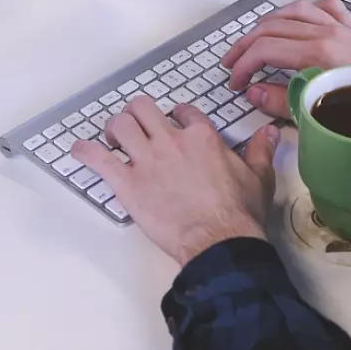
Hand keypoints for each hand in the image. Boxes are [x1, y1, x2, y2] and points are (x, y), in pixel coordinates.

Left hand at [71, 95, 280, 265]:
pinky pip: (98, 159)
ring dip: (113, 129)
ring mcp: (147, 160)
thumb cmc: (239, 213)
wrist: (220, 241)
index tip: (172, 122)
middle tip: (136, 125)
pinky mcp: (128, 183)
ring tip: (113, 139)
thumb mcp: (258, 177)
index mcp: (201, 136)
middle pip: (143, 108)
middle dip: (137, 113)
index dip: (175, 115)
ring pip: (120, 125)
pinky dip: (85, 152)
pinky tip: (79, 151)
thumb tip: (270, 132)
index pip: (182, 111)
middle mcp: (171, 141)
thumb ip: (260, 151)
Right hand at [222, 0, 350, 119]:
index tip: (236, 83)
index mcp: (320, 53)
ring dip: (269, 23)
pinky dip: (307, 11)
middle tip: (234, 64)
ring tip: (255, 38)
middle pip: (273, 27)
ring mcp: (343, 29)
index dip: (244, 65)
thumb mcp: (325, 116)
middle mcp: (329, 33)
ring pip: (295, 11)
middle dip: (247, 44)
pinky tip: (299, 20)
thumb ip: (285, 102)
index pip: (266, 49)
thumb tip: (255, 93)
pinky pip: (326, 9)